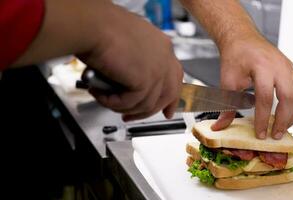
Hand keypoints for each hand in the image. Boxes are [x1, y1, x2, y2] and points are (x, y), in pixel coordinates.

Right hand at [81, 3, 182, 120]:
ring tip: (104, 98)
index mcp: (162, 46)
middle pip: (168, 94)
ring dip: (123, 107)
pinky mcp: (146, 80)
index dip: (171, 97)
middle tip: (132, 117)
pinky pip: (131, 103)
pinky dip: (113, 103)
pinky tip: (100, 94)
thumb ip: (136, 63)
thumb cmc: (101, 27)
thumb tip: (130, 83)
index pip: (175, 76)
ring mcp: (158, 69)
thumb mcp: (127, 45)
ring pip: (147, 104)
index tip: (166, 110)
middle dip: (151, 111)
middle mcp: (164, 57)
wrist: (92, 25)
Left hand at [211, 34, 292, 138]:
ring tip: (283, 127)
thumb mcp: (227, 81)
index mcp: (262, 67)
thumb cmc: (235, 56)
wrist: (242, 38)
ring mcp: (289, 67)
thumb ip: (226, 106)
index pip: (265, 97)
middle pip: (289, 97)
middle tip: (275, 134)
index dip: (263, 118)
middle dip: (284, 119)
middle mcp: (279, 66)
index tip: (260, 133)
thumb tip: (220, 126)